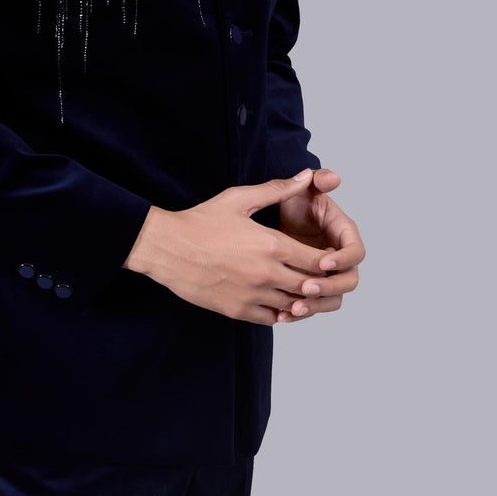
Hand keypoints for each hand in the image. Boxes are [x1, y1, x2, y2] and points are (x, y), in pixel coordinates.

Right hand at [124, 169, 345, 325]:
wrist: (167, 248)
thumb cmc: (201, 221)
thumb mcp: (239, 199)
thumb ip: (276, 190)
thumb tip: (304, 177)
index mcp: (271, 245)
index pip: (318, 261)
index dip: (329, 262)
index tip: (328, 258)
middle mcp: (266, 274)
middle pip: (310, 286)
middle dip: (319, 282)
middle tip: (321, 276)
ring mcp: (253, 295)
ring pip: (294, 305)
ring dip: (302, 298)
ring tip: (302, 288)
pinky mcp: (238, 311)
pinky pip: (273, 319)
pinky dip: (282, 312)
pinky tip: (280, 301)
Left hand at [266, 167, 364, 322]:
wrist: (273, 221)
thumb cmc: (292, 202)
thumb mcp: (303, 189)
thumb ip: (318, 181)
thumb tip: (334, 177)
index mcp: (344, 235)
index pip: (356, 253)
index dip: (344, 259)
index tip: (323, 262)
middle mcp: (341, 258)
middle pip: (349, 281)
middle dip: (329, 287)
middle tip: (305, 287)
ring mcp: (328, 275)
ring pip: (333, 299)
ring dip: (317, 306)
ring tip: (293, 308)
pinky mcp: (313, 288)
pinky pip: (315, 306)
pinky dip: (302, 312)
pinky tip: (283, 315)